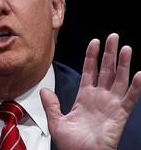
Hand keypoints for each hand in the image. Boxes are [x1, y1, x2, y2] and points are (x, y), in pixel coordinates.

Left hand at [40, 33, 140, 149]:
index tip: (94, 42)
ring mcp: (110, 105)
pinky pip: (129, 99)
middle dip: (109, 53)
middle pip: (106, 70)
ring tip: (126, 48)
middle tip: (113, 37)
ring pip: (119, 80)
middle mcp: (99, 97)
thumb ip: (51, 104)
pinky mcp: (119, 115)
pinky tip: (139, 74)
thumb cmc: (71, 144)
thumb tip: (43, 90)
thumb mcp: (56, 121)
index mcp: (84, 97)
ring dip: (123, 64)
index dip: (92, 56)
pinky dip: (135, 87)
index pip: (89, 71)